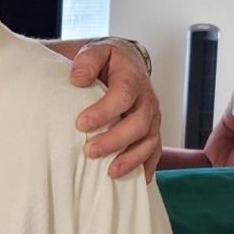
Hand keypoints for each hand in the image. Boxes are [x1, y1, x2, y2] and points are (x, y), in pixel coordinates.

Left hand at [70, 39, 161, 180]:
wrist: (125, 64)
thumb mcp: (96, 51)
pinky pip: (155, 152)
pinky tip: (135, 182)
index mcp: (132, 78)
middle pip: (139, 124)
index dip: (104, 111)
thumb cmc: (106, 61)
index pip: (122, 96)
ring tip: (110, 173)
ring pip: (150, 142)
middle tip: (89, 151)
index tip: (81, 124)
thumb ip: (87, 60)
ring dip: (131, 159)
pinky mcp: (151, 132)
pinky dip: (147, 167)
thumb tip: (78, 79)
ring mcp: (152, 118)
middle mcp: (146, 100)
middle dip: (115, 140)